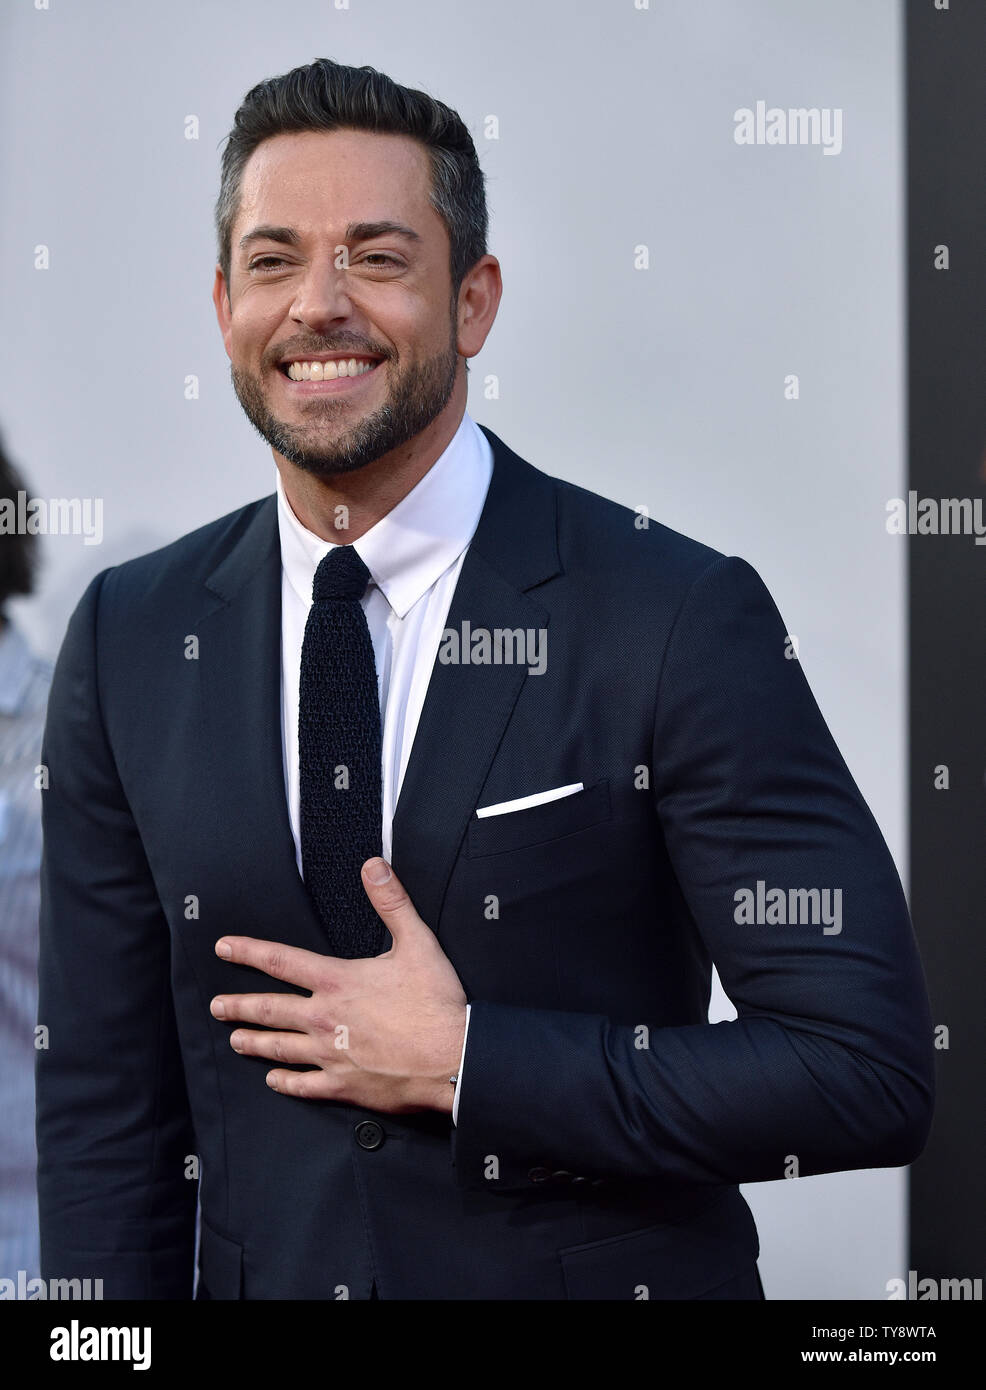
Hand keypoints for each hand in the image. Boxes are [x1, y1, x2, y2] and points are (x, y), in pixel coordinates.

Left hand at [210, 858, 466, 1113]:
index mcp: (338, 981)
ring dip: (254, 1042)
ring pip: (279, 1048)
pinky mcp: (343, 1085)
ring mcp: (330, 1054)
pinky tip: (273, 1080)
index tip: (224, 948)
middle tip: (216, 1007)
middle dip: (239, 1005)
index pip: (282, 960)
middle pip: (270, 1009)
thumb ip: (392, 902)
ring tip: (235, 1040)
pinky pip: (304, 1085)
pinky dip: (284, 1083)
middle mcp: (325, 1018)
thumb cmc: (435, 1002)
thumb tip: (373, 866)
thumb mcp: (417, 942)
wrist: (452, 1058)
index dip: (249, 951)